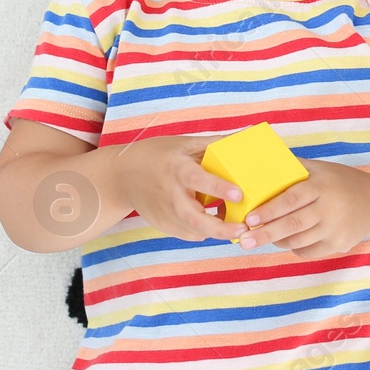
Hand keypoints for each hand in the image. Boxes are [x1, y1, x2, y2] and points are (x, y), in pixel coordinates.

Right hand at [114, 135, 248, 243]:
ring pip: (194, 231)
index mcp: (176, 169)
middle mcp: (170, 194)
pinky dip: (206, 231)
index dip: (218, 188)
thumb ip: (215, 144)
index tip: (239, 194)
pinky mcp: (164, 226)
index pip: (197, 179)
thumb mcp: (184, 144)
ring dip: (218, 232)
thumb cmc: (157, 155)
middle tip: (245, 228)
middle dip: (221, 228)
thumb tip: (247, 135)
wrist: (122, 177)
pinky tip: (218, 222)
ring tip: (239, 227)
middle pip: (195, 219)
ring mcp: (165, 214)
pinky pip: (190, 234)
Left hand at [236, 159, 369, 258]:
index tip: (249, 218)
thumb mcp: (321, 169)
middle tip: (245, 241)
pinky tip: (285, 241)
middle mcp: (330, 208)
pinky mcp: (339, 245)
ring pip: (299, 241)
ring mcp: (336, 229)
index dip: (269, 210)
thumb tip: (259, 160)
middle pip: (293, 224)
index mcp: (322, 186)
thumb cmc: (339, 182)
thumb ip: (294, 167)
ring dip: (277, 241)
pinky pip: (309, 251)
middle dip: (266, 234)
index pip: (292, 199)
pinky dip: (293, 248)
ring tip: (260, 238)